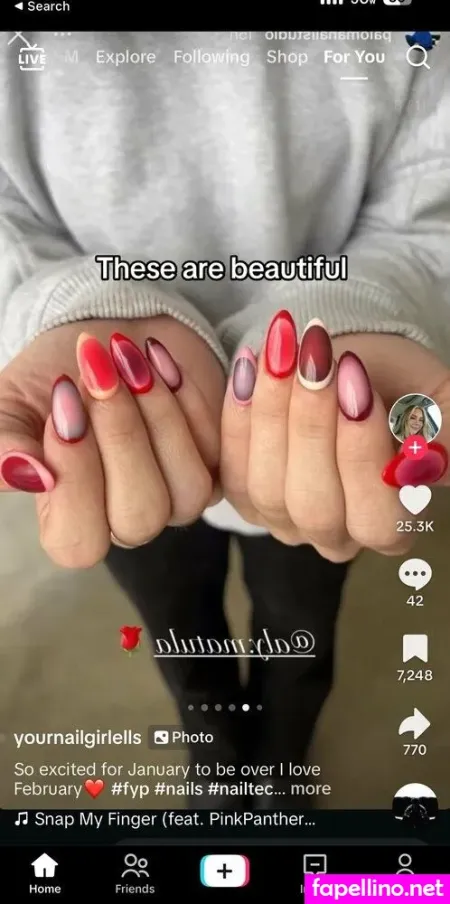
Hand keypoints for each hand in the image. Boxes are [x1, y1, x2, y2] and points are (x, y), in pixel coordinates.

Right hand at [0, 316, 224, 566]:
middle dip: (120, 439)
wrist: (104, 328)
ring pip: (188, 491)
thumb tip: (26, 473)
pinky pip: (216, 447)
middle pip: (139, 519)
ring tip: (127, 359)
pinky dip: (186, 396)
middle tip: (97, 375)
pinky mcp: (218, 460)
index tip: (60, 409)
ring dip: (157, 416)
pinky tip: (157, 358)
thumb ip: (1, 443)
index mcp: (73, 519)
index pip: (78, 542)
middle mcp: (128, 518)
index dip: (74, 481)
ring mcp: (178, 494)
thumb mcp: (10, 405)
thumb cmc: (52, 374)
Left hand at [221, 312, 449, 561]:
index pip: (376, 516)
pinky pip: (231, 464)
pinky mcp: (242, 495)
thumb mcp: (435, 405)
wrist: (349, 366)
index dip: (362, 455)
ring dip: (272, 412)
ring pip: (265, 486)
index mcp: (389, 526)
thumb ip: (440, 437)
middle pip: (314, 505)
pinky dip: (238, 412)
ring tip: (284, 352)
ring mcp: (282, 519)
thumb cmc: (398, 389)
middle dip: (312, 428)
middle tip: (317, 360)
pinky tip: (251, 362)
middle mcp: (333, 535)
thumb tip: (422, 460)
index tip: (358, 385)